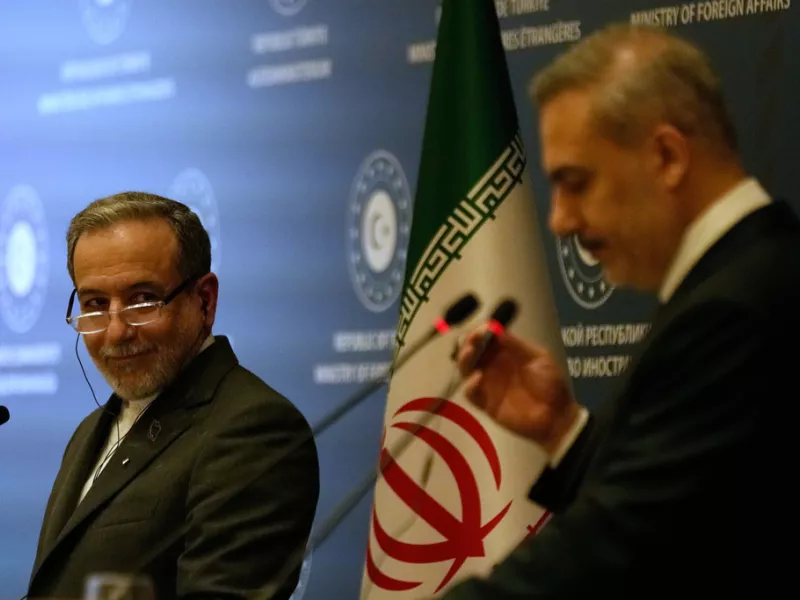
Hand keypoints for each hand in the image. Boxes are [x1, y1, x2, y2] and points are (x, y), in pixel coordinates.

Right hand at [456, 324, 580, 455]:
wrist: (556, 415)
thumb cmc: (550, 384)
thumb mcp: (539, 358)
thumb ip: (518, 345)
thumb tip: (496, 329)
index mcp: (506, 353)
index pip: (487, 338)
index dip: (481, 331)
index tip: (483, 329)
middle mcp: (493, 366)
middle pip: (473, 351)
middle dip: (469, 342)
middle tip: (472, 339)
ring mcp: (488, 384)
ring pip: (466, 369)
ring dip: (464, 359)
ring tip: (469, 352)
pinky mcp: (486, 403)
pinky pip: (471, 393)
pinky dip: (469, 385)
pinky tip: (478, 377)